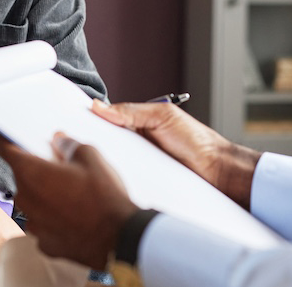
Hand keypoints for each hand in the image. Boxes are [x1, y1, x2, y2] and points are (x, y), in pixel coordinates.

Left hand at [0, 133, 138, 270]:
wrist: (119, 236)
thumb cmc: (104, 196)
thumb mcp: (91, 157)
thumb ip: (68, 145)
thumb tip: (60, 141)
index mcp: (31, 172)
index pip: (2, 148)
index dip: (9, 141)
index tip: (17, 141)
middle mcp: (25, 198)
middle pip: (21, 176)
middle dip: (37, 170)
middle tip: (62, 168)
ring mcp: (33, 224)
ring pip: (33, 201)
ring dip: (45, 195)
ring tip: (73, 195)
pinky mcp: (45, 243)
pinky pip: (43, 223)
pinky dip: (53, 218)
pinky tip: (74, 216)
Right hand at [92, 100, 260, 208]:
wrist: (218, 171)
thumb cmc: (196, 140)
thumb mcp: (162, 117)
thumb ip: (131, 112)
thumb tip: (100, 107)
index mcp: (138, 124)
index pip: (107, 122)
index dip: (91, 123)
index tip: (73, 124)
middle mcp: (137, 145)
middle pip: (107, 145)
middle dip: (94, 145)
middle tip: (76, 147)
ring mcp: (140, 166)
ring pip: (115, 164)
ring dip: (106, 164)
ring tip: (90, 165)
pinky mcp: (145, 184)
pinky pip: (127, 181)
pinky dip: (119, 180)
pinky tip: (110, 181)